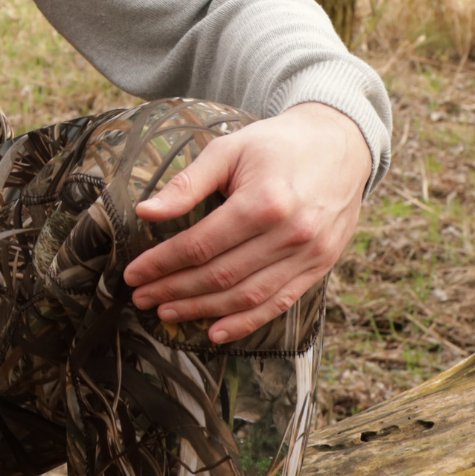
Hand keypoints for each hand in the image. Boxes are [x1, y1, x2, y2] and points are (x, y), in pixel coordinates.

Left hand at [125, 102, 373, 344]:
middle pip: (220, 275)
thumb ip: (187, 184)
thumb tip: (145, 212)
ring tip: (167, 312)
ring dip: (202, 310)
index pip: (199, 245)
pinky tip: (215, 332)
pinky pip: (280, 302)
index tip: (132, 274)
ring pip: (247, 296)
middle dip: (174, 290)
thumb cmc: (276, 144)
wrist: (342, 143)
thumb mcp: (228, 149)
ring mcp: (309, 254)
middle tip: (141, 298)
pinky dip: (246, 322)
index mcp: (263, 203)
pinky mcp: (320, 265)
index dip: (161, 264)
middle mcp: (289, 234)